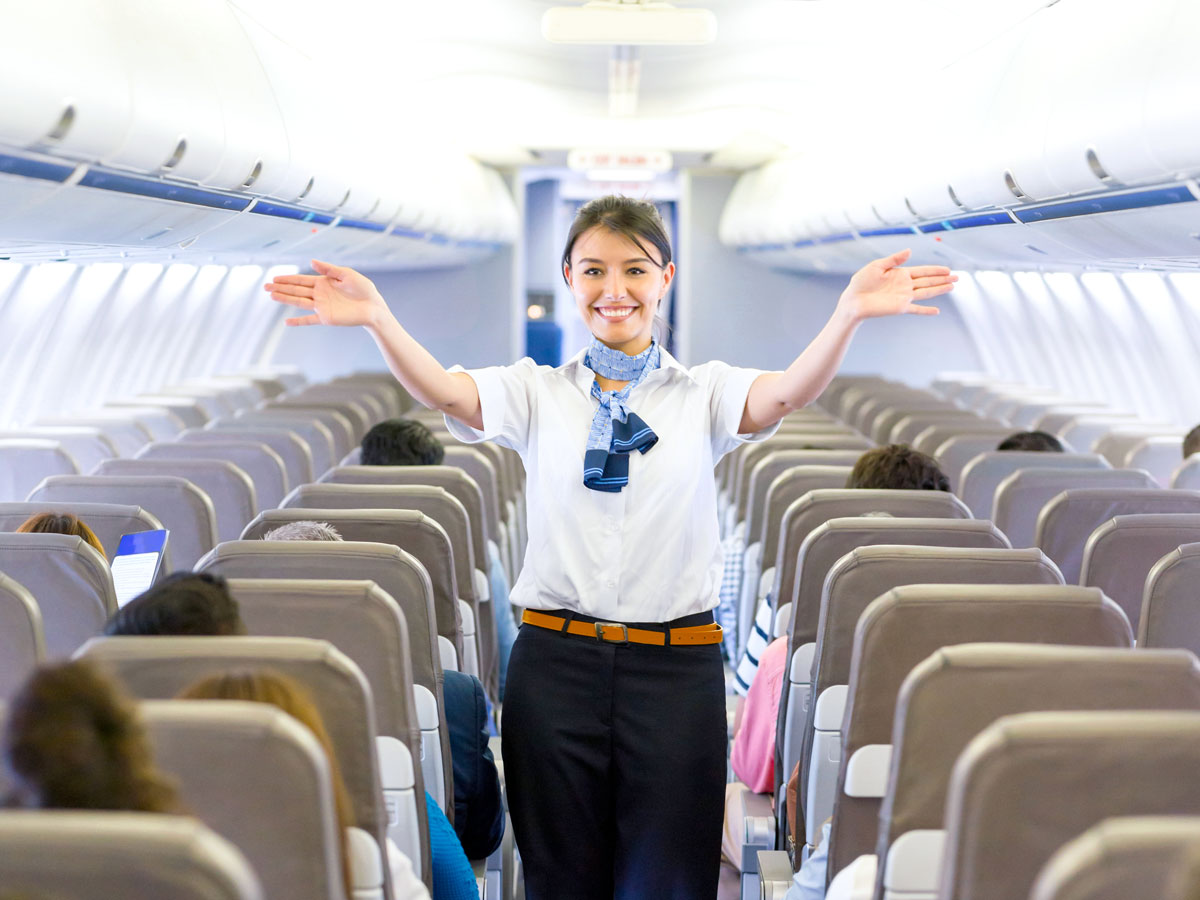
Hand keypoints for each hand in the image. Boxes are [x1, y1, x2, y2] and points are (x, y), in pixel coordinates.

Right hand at [264, 260, 389, 327]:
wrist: (373, 307)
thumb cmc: (363, 289)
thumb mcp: (346, 274)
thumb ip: (329, 269)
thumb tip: (311, 262)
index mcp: (324, 282)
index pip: (302, 280)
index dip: (288, 279)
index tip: (275, 278)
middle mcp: (320, 294)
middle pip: (296, 290)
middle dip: (281, 287)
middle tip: (265, 286)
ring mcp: (322, 306)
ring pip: (299, 302)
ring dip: (285, 299)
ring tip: (271, 295)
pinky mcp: (326, 318)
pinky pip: (309, 320)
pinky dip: (298, 321)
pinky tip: (287, 322)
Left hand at [836, 249, 956, 321]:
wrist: (853, 300)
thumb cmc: (861, 282)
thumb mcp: (877, 266)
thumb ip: (894, 259)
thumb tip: (910, 251)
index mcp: (901, 274)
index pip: (923, 271)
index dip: (935, 270)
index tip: (948, 269)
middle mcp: (905, 285)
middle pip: (928, 281)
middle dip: (943, 279)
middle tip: (957, 277)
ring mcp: (904, 297)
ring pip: (926, 293)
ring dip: (939, 290)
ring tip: (952, 287)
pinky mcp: (900, 308)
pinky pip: (916, 309)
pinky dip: (926, 311)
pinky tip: (936, 311)